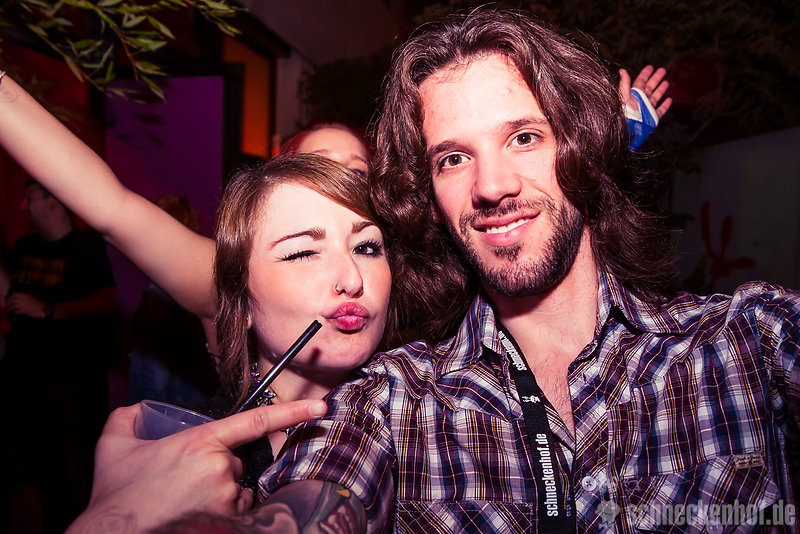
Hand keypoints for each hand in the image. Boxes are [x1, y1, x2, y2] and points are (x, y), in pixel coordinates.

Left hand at [5, 292, 45, 317]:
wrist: (42, 310)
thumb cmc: (35, 306)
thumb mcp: (29, 299)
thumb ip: (23, 298)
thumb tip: (15, 299)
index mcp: (26, 296)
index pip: (16, 295)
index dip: (10, 297)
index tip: (8, 300)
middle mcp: (26, 300)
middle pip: (14, 300)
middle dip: (9, 303)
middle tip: (7, 306)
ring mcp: (26, 305)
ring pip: (15, 306)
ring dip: (11, 308)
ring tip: (9, 310)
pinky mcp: (27, 310)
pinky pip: (18, 311)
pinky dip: (15, 312)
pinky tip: (14, 313)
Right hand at [66, 400, 327, 533]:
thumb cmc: (115, 496)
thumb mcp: (113, 447)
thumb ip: (127, 418)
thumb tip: (137, 410)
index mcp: (200, 443)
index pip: (255, 421)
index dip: (292, 412)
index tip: (321, 408)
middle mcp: (219, 468)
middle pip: (236, 461)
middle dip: (218, 467)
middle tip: (182, 483)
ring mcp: (226, 498)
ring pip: (236, 487)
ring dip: (221, 491)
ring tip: (184, 502)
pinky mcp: (228, 521)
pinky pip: (237, 510)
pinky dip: (224, 511)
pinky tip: (195, 514)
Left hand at [619, 65, 671, 119]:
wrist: (628, 130)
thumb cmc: (624, 114)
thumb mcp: (624, 97)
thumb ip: (624, 84)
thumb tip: (622, 71)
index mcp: (634, 95)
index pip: (640, 82)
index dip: (645, 74)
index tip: (650, 67)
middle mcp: (641, 101)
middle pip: (650, 87)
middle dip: (656, 78)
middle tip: (662, 70)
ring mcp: (647, 109)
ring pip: (655, 97)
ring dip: (661, 90)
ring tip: (666, 82)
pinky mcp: (652, 118)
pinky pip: (660, 110)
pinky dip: (665, 105)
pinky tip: (669, 100)